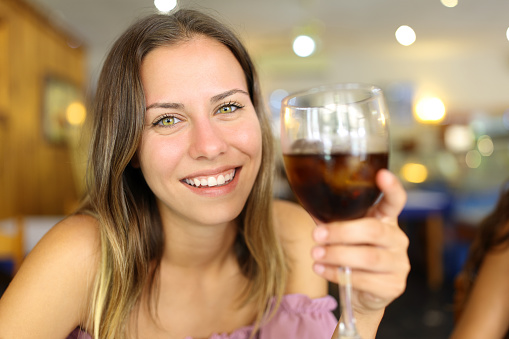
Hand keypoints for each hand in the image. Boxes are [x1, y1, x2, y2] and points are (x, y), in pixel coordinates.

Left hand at [311, 169, 409, 313]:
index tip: (382, 174)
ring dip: (337, 254)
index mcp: (386, 219)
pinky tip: (321, 269)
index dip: (392, 187)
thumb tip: (306, 199)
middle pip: (374, 230)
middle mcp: (397, 238)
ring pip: (368, 257)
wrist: (363, 292)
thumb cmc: (351, 254)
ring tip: (315, 254)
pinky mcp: (393, 286)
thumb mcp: (343, 233)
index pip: (395, 200)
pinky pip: (364, 279)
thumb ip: (331, 218)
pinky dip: (337, 273)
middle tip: (317, 235)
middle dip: (342, 232)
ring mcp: (399, 263)